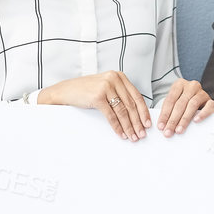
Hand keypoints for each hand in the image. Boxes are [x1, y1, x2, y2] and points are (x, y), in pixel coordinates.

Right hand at [34, 71, 152, 139]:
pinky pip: (111, 115)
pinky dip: (117, 127)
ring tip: (133, 136)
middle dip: (138, 122)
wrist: (66, 91)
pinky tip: (121, 134)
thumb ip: (119, 95)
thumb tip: (136, 113)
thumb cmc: (86, 91)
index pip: (136, 96)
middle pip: (131, 105)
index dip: (143, 112)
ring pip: (122, 111)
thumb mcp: (106, 88)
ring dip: (129, 126)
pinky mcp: (98, 96)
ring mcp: (106, 87)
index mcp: (119, 76)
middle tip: (142, 134)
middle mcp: (114, 79)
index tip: (148, 123)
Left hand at [156, 79, 213, 135]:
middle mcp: (191, 86)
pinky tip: (196, 121)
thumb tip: (163, 125)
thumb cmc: (184, 102)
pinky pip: (208, 106)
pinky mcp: (210, 100)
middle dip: (173, 120)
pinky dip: (202, 114)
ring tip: (179, 130)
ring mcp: (202, 92)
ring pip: (192, 105)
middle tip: (168, 131)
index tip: (161, 126)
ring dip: (184, 119)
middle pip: (180, 104)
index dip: (164, 114)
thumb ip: (169, 111)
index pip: (170, 100)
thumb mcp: (175, 103)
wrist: (199, 99)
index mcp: (179, 84)